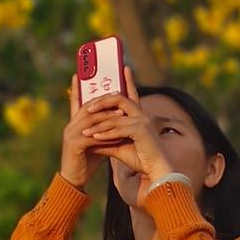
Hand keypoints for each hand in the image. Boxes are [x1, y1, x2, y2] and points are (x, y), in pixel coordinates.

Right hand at [60, 71, 129, 189]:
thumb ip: (103, 130)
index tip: (81, 73)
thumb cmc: (86, 161)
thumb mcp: (96, 142)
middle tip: (118, 92)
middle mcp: (71, 126)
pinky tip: (116, 132)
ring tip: (122, 111)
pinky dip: (106, 133)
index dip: (79, 87)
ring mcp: (70, 134)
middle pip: (88, 107)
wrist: (74, 180)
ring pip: (91, 119)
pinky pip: (92, 135)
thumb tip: (118, 118)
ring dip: (108, 114)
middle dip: (103, 99)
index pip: (77, 101)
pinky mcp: (74, 144)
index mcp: (74, 123)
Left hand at [78, 66, 174, 180]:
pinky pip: (118, 129)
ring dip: (98, 124)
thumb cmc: (140, 159)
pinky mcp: (142, 130)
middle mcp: (142, 115)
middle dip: (101, 102)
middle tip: (87, 108)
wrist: (156, 172)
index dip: (128, 80)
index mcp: (138, 115)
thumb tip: (88, 135)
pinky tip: (94, 138)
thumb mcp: (118, 145)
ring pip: (115, 116)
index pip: (131, 94)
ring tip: (84, 131)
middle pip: (119, 99)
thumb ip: (104, 138)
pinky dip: (105, 133)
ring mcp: (143, 121)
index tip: (124, 67)